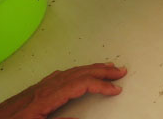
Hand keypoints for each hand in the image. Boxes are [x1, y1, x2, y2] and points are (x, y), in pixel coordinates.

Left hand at [0, 63, 126, 118]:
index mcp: (51, 95)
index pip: (82, 84)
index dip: (101, 85)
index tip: (116, 89)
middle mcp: (49, 86)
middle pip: (81, 73)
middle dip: (103, 71)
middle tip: (121, 71)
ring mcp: (45, 84)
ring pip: (74, 71)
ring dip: (93, 68)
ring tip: (108, 67)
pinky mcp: (41, 86)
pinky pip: (66, 73)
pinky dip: (80, 70)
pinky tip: (82, 72)